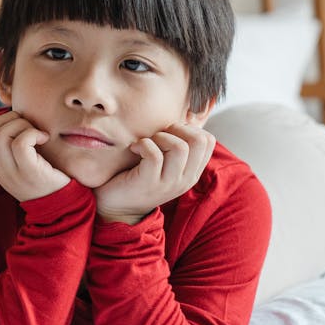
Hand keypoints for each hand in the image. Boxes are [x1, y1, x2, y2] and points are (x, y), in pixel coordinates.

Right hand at [0, 111, 70, 202]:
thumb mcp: (26, 164)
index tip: (21, 127)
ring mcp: (12, 173)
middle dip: (10, 119)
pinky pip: (19, 143)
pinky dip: (32, 133)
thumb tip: (17, 115)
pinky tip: (45, 138)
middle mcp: (0, 171)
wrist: (64, 206)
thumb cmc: (50, 179)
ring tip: (38, 133)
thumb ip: (15, 147)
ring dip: (22, 125)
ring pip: (1, 134)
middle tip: (31, 127)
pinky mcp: (28, 173)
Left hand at [93, 123, 215, 224]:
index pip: (208, 141)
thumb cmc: (137, 177)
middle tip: (158, 134)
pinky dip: (143, 144)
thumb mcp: (164, 163)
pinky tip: (134, 149)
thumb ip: (175, 147)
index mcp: (191, 172)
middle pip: (199, 141)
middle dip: (177, 128)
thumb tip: (181, 118)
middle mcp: (185, 179)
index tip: (169, 132)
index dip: (188, 128)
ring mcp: (168, 183)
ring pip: (179, 147)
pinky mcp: (149, 183)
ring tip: (146, 143)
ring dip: (159, 137)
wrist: (115, 206)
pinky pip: (154, 155)